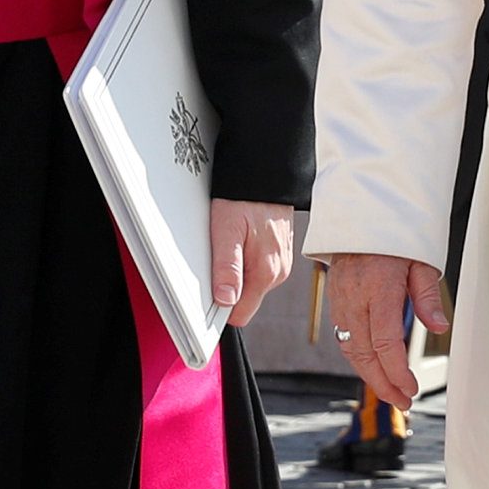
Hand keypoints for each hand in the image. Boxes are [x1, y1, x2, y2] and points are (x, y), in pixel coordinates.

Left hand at [210, 198, 294, 325]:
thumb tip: (225, 300)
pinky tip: (240, 240)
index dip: (220, 308)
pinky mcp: (279, 255)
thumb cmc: (246, 198)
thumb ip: (227, 268)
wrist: (267, 175)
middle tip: (216, 257)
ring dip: (235, 271)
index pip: (240, 314)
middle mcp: (278, 273)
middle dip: (226, 286)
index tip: (207, 290)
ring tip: (229, 243)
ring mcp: (281, 264)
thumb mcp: (227, 231)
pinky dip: (245, 260)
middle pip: (244, 300)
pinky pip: (257, 270)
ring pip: (250, 285)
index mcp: (266, 273)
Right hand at [324, 252, 451, 410]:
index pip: (386, 343)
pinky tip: (375, 368)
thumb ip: (428, 296)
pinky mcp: (335, 301)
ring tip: (392, 392)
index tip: (411, 389)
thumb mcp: (422, 260)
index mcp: (379, 289)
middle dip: (383, 383)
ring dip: (370, 375)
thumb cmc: (397, 238)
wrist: (362, 217)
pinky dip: (359, 358)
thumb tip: (440, 328)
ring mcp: (341, 300)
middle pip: (365, 354)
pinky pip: (344, 337)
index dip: (397, 372)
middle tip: (403, 401)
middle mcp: (355, 298)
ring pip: (351, 350)